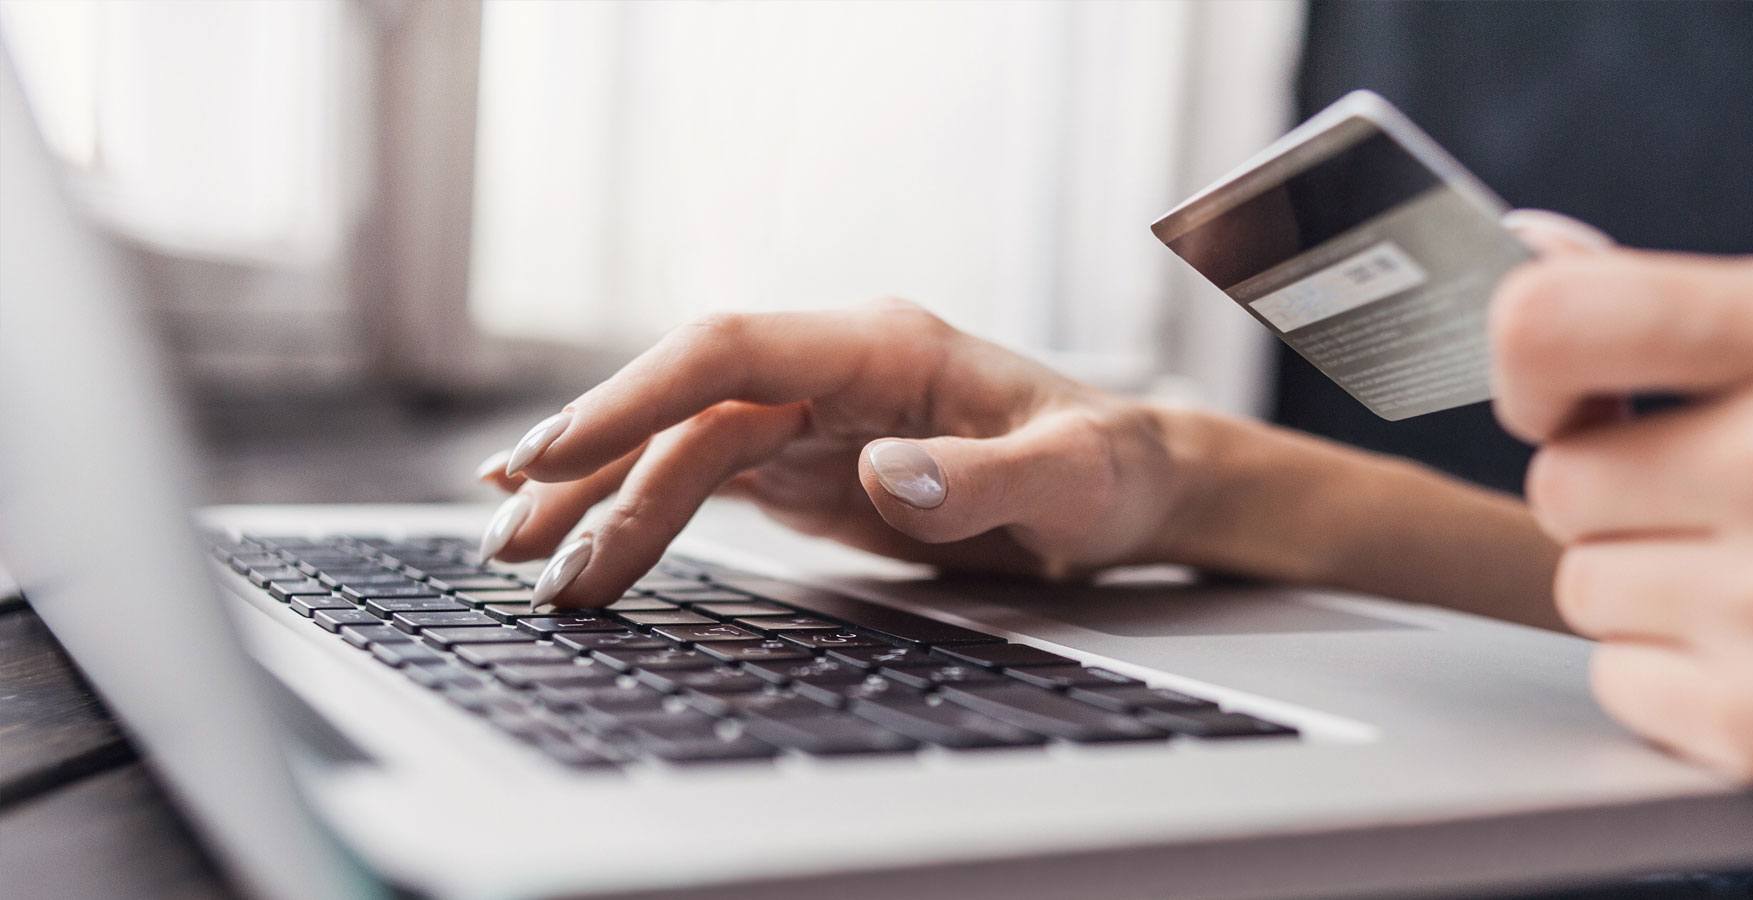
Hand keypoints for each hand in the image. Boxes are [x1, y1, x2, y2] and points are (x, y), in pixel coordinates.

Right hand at [474, 300, 1193, 607]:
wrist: (1126, 488)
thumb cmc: (1108, 472)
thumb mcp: (1072, 482)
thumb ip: (982, 479)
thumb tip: (879, 470)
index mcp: (880, 347)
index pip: (728, 352)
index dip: (634, 397)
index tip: (556, 453)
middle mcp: (831, 371)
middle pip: (681, 404)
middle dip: (591, 464)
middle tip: (511, 531)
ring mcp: (812, 416)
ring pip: (677, 444)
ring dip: (597, 497)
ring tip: (517, 554)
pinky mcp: (806, 464)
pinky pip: (701, 478)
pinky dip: (635, 505)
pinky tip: (578, 531)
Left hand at [1490, 242, 1752, 843]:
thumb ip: (1693, 306)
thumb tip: (1531, 249)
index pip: (1551, 324)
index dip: (1531, 365)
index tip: (1565, 394)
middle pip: (1561, 479)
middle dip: (1628, 498)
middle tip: (1748, 509)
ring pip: (1584, 587)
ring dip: (1657, 593)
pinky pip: (1621, 680)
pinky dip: (1683, 683)